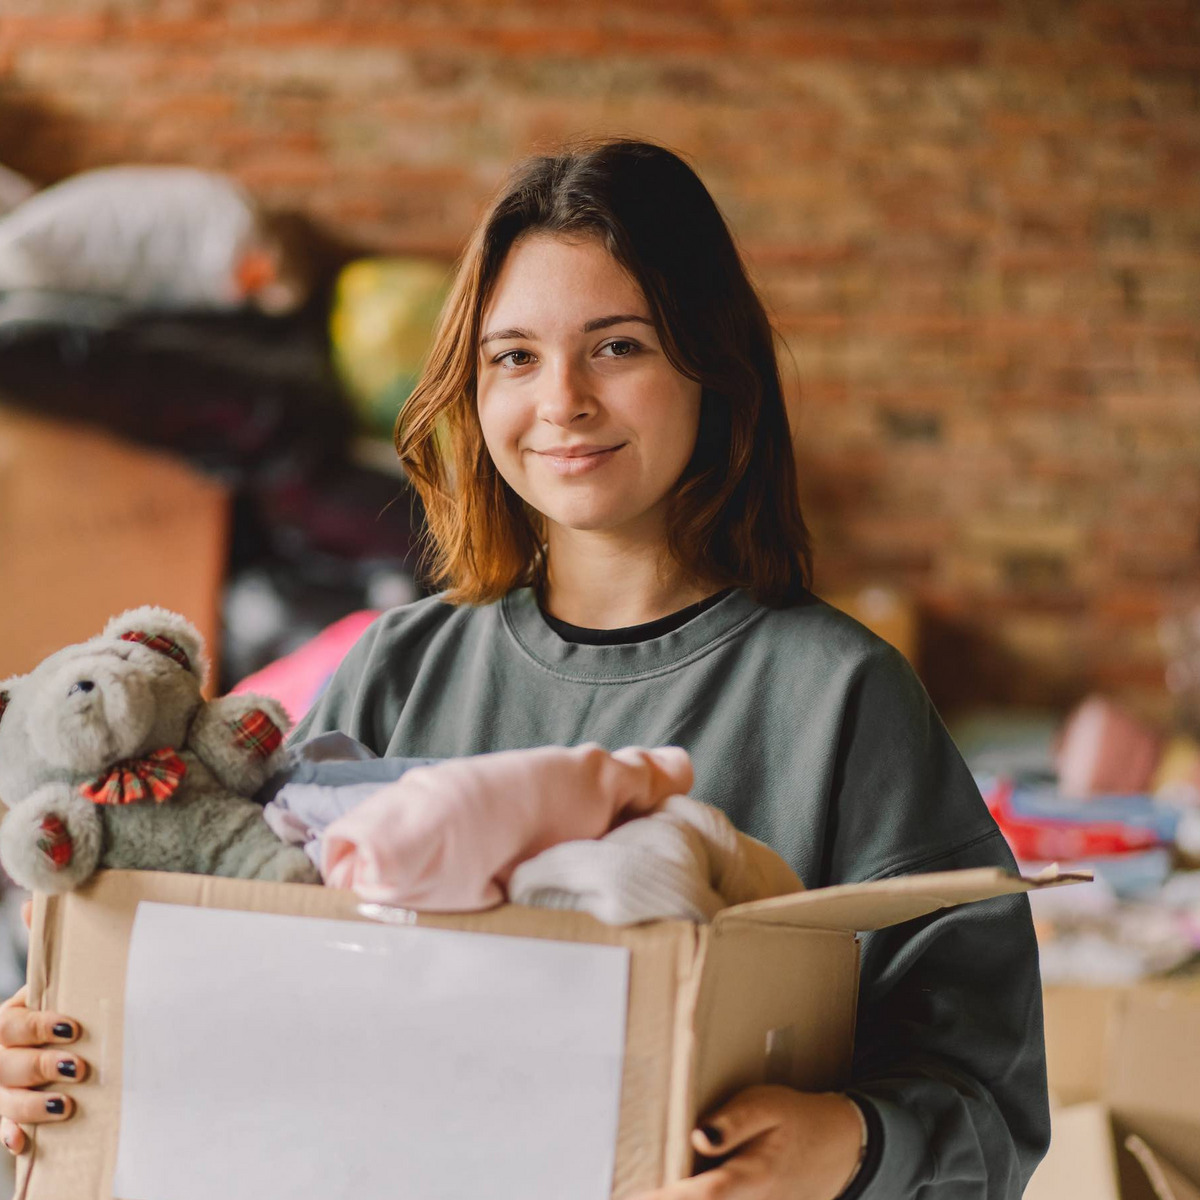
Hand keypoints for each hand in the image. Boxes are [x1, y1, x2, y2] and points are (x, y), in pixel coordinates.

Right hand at [0, 900, 87, 1154]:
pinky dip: (10, 1136)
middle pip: (6, 1063)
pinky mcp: (5, 1115)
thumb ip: (44, 942)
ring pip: (3, 1099)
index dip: (39, 1025)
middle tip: (77, 1067)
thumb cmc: (45, 1013)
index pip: (12, 1024)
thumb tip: (38, 900)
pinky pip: (0, 1130)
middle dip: (40, 1066)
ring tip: (65, 1105)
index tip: (72, 1026)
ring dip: (31, 1105)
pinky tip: (24, 1143)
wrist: (35, 1046)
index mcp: (4, 1020)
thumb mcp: (44, 982)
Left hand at [632, 1086, 863, 1199]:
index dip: (667, 1199)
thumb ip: (733, 1123)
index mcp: (754, 1176)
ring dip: (677, 1197)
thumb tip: (697, 1136)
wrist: (838, 1149)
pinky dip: (692, 1195)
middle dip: (665, 1198)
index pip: (704, 1194)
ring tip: (640, 1189)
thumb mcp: (768, 1106)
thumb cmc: (796, 1120)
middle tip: (626, 1191)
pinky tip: (668, 1190)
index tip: (634, 1195)